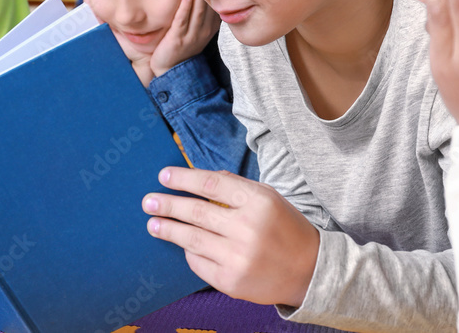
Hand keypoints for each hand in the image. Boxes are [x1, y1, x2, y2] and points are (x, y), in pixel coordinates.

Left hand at [142, 167, 318, 306]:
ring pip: (191, 238)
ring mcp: (238, 258)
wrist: (309, 271)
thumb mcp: (268, 198)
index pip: (210, 185)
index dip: (183, 179)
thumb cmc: (284, 228)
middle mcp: (248, 228)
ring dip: (168, 229)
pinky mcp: (231, 282)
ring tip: (153, 224)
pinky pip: (198, 263)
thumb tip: (196, 179)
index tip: (163, 176)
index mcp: (258, 202)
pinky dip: (188, 252)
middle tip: (148, 201)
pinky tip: (182, 245)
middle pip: (196, 212)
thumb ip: (235, 187)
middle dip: (168, 205)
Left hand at [150, 0, 220, 77]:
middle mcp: (204, 32)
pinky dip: (185, 7)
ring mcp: (191, 36)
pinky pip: (182, 20)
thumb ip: (203, 14)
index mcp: (210, 28)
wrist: (169, 69)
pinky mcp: (177, 38)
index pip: (217, 7)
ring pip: (198, 13)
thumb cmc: (183, 46)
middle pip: (209, 8)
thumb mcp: (199, 31)